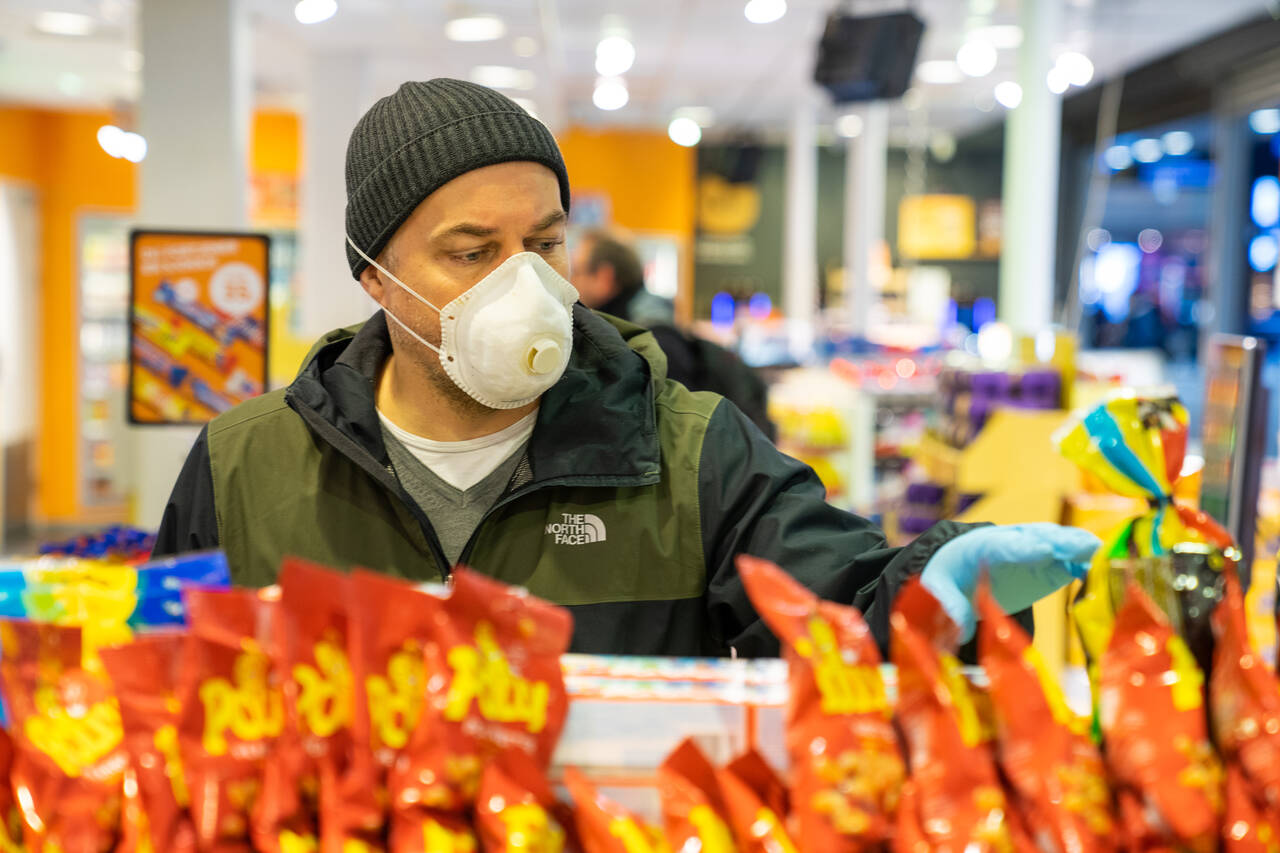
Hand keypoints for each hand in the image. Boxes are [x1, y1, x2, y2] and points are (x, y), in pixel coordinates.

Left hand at [920, 523, 1100, 640]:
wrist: (959, 565)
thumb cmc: (948, 575)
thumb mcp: (937, 587)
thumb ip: (950, 606)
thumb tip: (962, 633)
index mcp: (981, 546)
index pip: (1003, 545)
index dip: (1023, 548)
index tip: (1043, 551)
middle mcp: (1011, 542)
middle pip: (1036, 537)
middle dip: (1059, 541)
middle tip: (1083, 547)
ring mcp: (1032, 551)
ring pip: (1057, 543)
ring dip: (1077, 546)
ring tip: (1101, 552)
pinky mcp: (1047, 565)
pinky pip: (1068, 561)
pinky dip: (1084, 562)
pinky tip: (1102, 568)